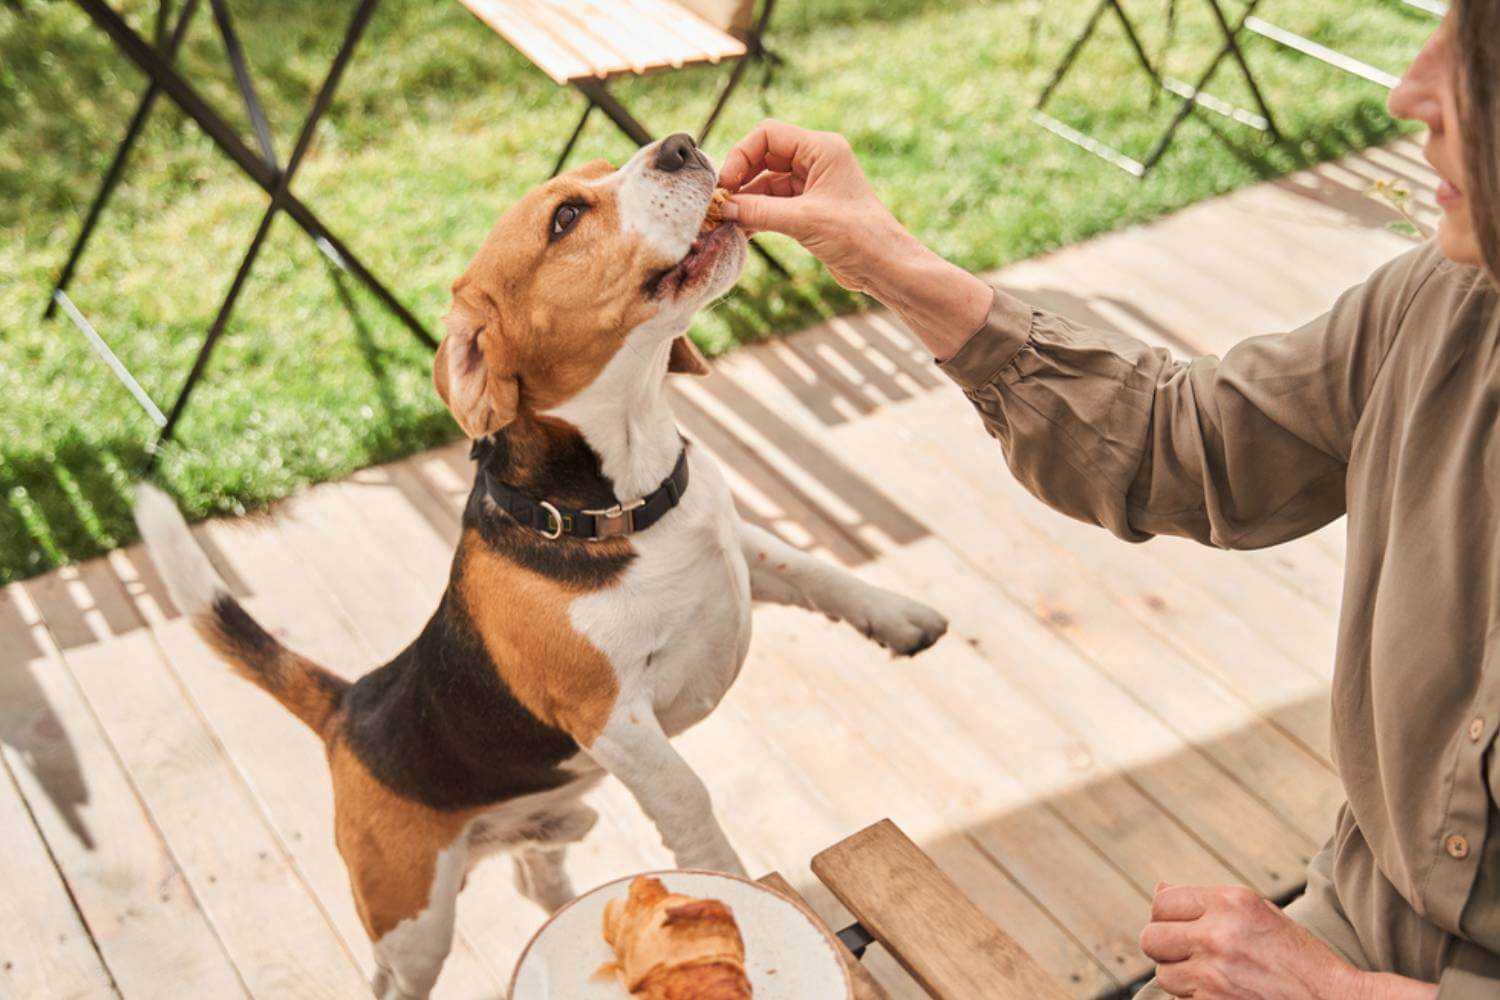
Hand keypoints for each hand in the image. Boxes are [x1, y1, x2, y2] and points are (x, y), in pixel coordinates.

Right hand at [716, 119, 920, 292]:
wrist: (883, 267)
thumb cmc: (857, 236)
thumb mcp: (803, 220)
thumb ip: (760, 211)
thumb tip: (724, 208)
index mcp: (822, 149)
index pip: (768, 135)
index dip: (742, 155)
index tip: (727, 184)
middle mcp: (816, 161)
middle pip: (764, 156)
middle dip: (741, 178)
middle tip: (722, 203)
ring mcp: (812, 184)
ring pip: (766, 183)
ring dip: (747, 200)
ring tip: (727, 221)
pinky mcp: (809, 208)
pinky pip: (773, 203)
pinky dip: (757, 214)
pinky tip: (741, 229)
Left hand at [1140, 884, 1435, 999]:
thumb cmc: (1297, 957)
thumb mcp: (1258, 914)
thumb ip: (1208, 903)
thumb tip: (1158, 889)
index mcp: (1231, 902)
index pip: (1162, 902)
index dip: (1166, 917)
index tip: (1180, 928)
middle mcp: (1218, 934)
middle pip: (1151, 939)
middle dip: (1164, 948)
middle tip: (1188, 955)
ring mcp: (1215, 975)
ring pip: (1164, 975)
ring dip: (1181, 978)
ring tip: (1215, 978)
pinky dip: (1196, 999)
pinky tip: (1224, 995)